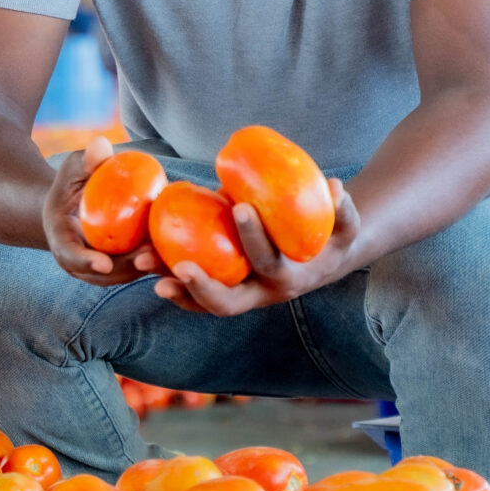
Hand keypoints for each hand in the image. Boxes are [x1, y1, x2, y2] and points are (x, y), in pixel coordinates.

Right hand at [42, 137, 153, 286]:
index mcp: (62, 242)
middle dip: (126, 269)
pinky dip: (155, 261)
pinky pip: (138, 267)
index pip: (71, 257)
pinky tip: (177, 248)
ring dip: (145, 267)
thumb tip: (101, 146)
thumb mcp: (74, 169)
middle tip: (147, 256)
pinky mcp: (121, 267)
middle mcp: (81, 263)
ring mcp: (101, 269)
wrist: (73, 208)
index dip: (86, 261)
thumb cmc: (72, 185)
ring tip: (165, 252)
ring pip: (125, 275)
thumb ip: (85, 161)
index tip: (104, 262)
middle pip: (104, 274)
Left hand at [142, 179, 365, 315]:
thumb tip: (334, 186)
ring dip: (176, 289)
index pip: (269, 262)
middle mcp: (263, 295)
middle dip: (204, 287)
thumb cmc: (329, 233)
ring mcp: (243, 297)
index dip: (255, 238)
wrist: (326, 259)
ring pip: (205, 304)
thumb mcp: (344, 226)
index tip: (239, 208)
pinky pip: (195, 296)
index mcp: (289, 277)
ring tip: (144, 266)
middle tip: (180, 266)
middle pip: (230, 304)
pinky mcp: (227, 290)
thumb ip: (341, 209)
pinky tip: (148, 267)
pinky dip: (175, 286)